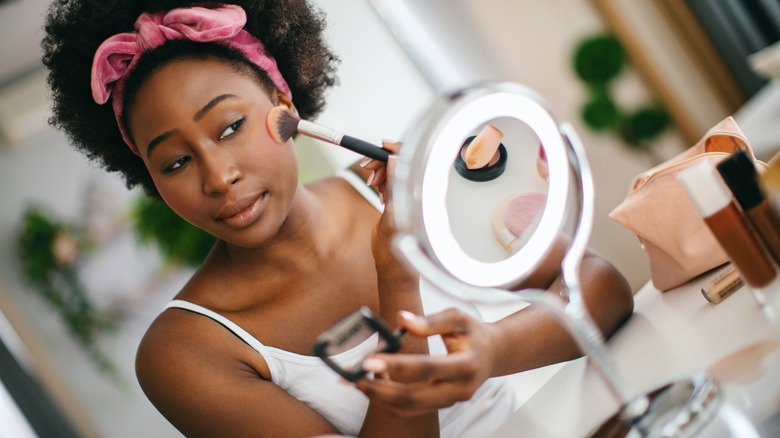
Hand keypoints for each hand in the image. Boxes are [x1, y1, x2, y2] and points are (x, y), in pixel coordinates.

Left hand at [354, 308, 498, 416]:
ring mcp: (449, 402)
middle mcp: (459, 389)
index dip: (396, 365)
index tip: (369, 360)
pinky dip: (389, 401)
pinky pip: (411, 410)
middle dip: (380, 390)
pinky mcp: (440, 406)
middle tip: (355, 377)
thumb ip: (431, 320)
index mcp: (466, 365)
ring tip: (358, 381)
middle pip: (414, 398)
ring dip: (380, 398)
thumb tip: (402, 319)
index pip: (426, 368)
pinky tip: (374, 385)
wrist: (492, 355)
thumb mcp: (458, 319)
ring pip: (409, 408)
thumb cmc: (473, 334)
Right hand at [365, 141, 406, 277]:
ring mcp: (409, 197)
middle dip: (382, 163)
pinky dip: (382, 183)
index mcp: (419, 195)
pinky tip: (378, 193)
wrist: (394, 266)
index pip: (411, 160)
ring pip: (393, 172)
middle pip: (400, 163)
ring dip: (380, 174)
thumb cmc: (397, 247)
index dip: (395, 149)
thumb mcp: (392, 213)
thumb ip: (394, 185)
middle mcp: (416, 193)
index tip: (380, 147)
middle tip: (369, 173)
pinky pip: (391, 183)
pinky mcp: (402, 202)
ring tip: (374, 188)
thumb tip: (395, 158)